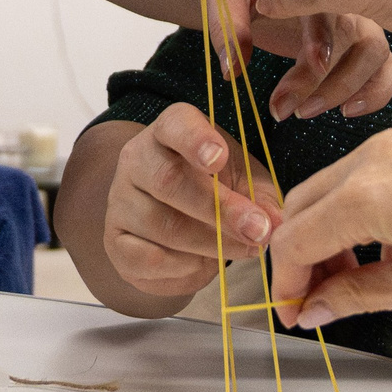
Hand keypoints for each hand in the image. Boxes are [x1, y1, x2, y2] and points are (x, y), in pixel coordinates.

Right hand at [103, 104, 289, 298]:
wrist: (175, 225)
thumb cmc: (214, 190)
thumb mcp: (243, 181)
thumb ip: (261, 197)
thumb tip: (276, 222)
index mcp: (170, 131)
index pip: (175, 125)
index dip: (195, 140)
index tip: (218, 159)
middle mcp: (137, 159)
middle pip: (168, 180)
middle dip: (219, 209)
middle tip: (257, 230)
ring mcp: (120, 200)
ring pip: (162, 224)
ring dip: (210, 243)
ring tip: (244, 249)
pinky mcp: (115, 241)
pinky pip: (148, 258)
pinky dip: (183, 266)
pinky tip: (204, 263)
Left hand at [245, 9, 391, 121]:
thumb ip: (228, 27)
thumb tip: (233, 71)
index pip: (326, 2)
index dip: (321, 36)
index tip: (311, 65)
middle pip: (359, 34)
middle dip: (330, 79)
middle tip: (283, 107)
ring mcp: (353, 16)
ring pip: (376, 53)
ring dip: (349, 87)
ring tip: (305, 112)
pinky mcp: (354, 41)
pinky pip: (386, 67)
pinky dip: (375, 91)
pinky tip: (345, 110)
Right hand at [266, 121, 391, 328]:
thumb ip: (360, 295)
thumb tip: (315, 310)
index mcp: (369, 193)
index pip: (296, 237)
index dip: (287, 281)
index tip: (294, 313)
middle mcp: (376, 154)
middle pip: (305, 203)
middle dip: (304, 254)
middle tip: (319, 300)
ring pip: (336, 184)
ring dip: (332, 230)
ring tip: (358, 279)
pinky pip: (371, 170)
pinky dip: (363, 208)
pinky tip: (391, 247)